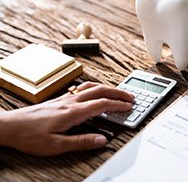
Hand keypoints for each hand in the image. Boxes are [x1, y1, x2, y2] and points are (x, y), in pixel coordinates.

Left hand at [0, 82, 133, 155]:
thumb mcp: (57, 145)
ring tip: (117, 92)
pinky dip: (95, 88)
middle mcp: (71, 101)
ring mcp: (65, 98)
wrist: (10, 126)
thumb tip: (102, 140)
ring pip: (91, 87)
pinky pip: (83, 89)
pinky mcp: (60, 99)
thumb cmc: (30, 136)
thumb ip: (82, 142)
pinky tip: (94, 92)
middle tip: (130, 96)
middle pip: (100, 90)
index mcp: (73, 112)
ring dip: (107, 88)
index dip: (118, 105)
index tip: (129, 106)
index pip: (102, 104)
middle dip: (118, 93)